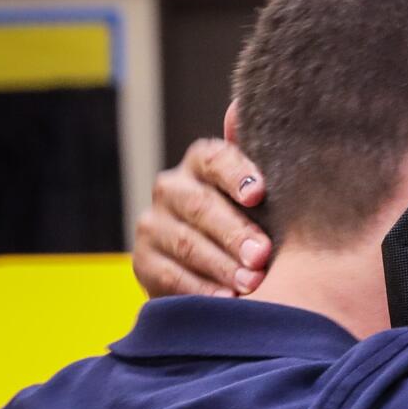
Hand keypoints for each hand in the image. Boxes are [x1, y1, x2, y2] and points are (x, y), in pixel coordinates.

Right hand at [133, 138, 273, 297]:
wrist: (212, 267)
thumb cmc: (250, 222)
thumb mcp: (259, 195)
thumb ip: (256, 160)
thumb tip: (239, 108)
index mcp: (201, 164)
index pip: (215, 159)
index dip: (237, 175)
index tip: (260, 194)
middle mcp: (171, 188)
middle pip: (201, 206)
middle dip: (235, 232)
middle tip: (263, 256)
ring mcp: (153, 225)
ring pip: (187, 243)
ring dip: (221, 265)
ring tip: (252, 284)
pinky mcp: (144, 262)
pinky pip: (171, 276)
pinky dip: (201, 290)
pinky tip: (227, 301)